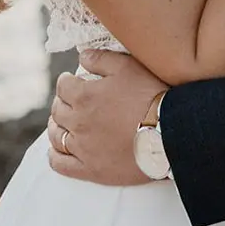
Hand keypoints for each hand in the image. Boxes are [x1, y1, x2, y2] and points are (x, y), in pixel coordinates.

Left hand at [47, 50, 169, 184]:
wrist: (169, 133)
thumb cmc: (151, 95)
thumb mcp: (128, 67)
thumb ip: (101, 59)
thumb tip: (81, 56)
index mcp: (84, 96)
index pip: (63, 86)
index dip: (66, 81)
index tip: (71, 81)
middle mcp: (78, 122)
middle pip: (58, 110)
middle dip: (61, 102)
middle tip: (69, 101)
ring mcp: (82, 147)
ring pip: (56, 135)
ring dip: (56, 126)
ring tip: (62, 123)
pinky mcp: (90, 169)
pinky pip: (61, 164)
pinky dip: (54, 155)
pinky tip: (57, 150)